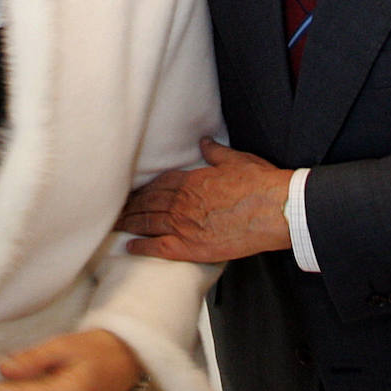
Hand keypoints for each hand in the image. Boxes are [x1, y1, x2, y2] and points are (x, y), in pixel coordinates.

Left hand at [117, 137, 292, 262]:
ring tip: (115, 224)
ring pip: (148, 222)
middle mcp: (182, 202)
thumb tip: (205, 142)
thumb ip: (216, 152)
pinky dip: (142, 246)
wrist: (275, 210)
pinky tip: (129, 246)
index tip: (133, 192)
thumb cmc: (260, 184)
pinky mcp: (192, 247)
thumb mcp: (236, 160)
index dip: (144, 189)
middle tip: (115, 209)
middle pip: (148, 203)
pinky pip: (159, 247)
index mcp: (191, 181)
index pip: (159, 184)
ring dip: (130, 223)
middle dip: (130, 206)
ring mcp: (184, 225)